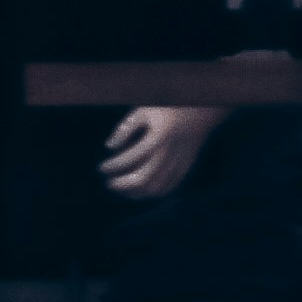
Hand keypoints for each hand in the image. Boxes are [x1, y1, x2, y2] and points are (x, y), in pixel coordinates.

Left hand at [104, 104, 222, 198]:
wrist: (200, 112)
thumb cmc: (167, 108)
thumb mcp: (143, 111)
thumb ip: (125, 128)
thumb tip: (109, 146)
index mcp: (156, 138)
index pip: (129, 159)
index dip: (112, 166)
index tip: (101, 168)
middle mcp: (168, 154)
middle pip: (142, 179)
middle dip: (122, 184)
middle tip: (109, 184)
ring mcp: (179, 163)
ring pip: (156, 188)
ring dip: (136, 193)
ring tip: (122, 190)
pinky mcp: (185, 168)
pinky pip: (169, 187)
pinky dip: (152, 193)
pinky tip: (141, 190)